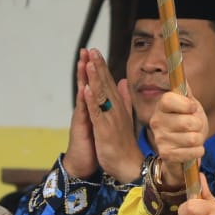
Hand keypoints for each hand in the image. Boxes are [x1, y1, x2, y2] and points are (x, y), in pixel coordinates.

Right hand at [62, 53, 99, 180]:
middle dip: (86, 67)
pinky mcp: (81, 128)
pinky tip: (84, 89)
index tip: (96, 52)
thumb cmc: (93, 144)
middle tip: (87, 49)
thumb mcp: (102, 123)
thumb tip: (111, 94)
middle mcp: (85, 110)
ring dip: (82, 78)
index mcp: (93, 107)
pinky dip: (84, 101)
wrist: (84, 164)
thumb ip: (105, 107)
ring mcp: (82, 117)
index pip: (95, 84)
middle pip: (86, 84)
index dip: (96, 69)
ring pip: (82, 94)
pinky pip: (83, 112)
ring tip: (83, 62)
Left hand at [79, 50, 142, 182]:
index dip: (102, 66)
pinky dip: (92, 101)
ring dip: (95, 78)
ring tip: (90, 62)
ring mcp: (110, 118)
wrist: (128, 165)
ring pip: (101, 95)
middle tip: (92, 49)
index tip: (95, 51)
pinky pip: (97, 113)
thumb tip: (123, 81)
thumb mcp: (124, 117)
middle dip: (98, 66)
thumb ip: (123, 98)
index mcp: (117, 106)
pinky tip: (86, 89)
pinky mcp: (104, 130)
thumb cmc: (124, 143)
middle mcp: (115, 109)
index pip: (109, 82)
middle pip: (105, 84)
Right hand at [148, 91, 207, 191]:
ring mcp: (160, 139)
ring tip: (192, 138)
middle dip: (198, 126)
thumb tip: (182, 77)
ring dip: (199, 139)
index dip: (186, 104)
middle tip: (194, 127)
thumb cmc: (187, 125)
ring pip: (193, 138)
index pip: (169, 99)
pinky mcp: (166, 154)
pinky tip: (192, 150)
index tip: (192, 108)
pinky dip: (198, 151)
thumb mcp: (189, 105)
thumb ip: (186, 92)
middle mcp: (156, 121)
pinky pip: (192, 151)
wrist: (184, 149)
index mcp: (161, 106)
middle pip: (188, 122)